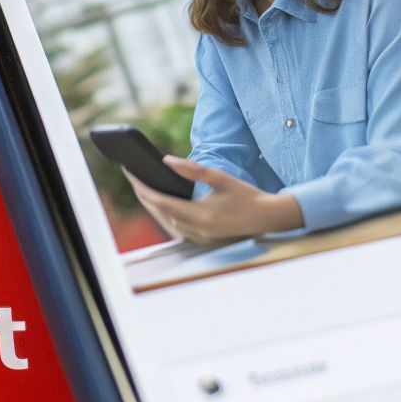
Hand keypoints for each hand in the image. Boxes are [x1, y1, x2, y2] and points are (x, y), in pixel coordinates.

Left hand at [128, 156, 304, 244]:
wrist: (269, 219)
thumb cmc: (248, 196)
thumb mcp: (221, 178)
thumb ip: (194, 170)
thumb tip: (168, 161)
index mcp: (201, 216)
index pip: (162, 202)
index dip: (143, 188)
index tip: (131, 174)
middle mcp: (198, 230)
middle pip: (160, 213)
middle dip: (144, 195)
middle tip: (132, 177)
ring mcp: (200, 238)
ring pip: (166, 223)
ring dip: (153, 206)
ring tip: (142, 188)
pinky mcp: (203, 240)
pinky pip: (177, 229)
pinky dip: (166, 216)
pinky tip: (161, 204)